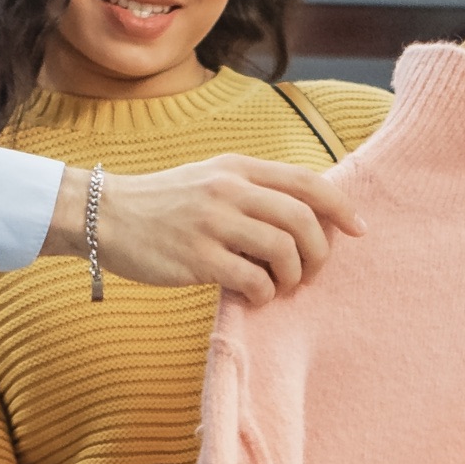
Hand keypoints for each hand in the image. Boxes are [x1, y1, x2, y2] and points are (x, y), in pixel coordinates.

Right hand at [60, 156, 363, 301]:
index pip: (306, 182)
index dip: (341, 207)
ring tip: (281, 287)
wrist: (105, 215)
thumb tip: (307, 216)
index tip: (359, 230)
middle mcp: (229, 190)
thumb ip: (253, 190)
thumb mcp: (210, 179)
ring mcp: (212, 223)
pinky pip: (253, 280)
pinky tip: (254, 295)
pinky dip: (264, 294)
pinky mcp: (197, 258)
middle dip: (320, 253)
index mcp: (238, 167)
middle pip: (302, 220)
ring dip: (293, 277)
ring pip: (283, 251)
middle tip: (311, 273)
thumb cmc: (163, 203)